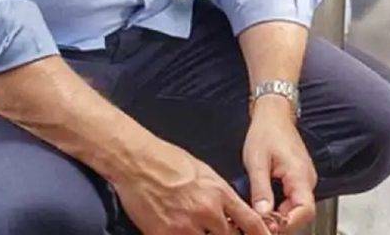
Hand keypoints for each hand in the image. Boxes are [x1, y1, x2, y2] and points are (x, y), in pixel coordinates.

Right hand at [112, 136, 269, 234]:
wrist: (138, 162)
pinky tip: (178, 230)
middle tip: (219, 229)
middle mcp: (207, 212)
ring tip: (194, 226)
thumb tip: (230, 211)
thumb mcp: (204, 172)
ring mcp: (186, 227)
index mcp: (219, 193)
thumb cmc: (169, 161)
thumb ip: (220, 194)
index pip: (251, 223)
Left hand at [243, 96, 316, 233]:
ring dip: (279, 216)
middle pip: (300, 214)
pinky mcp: (297, 180)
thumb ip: (260, 190)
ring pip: (296, 209)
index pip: (305, 211)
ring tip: (259, 217)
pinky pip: (292, 200)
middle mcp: (307, 180)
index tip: (270, 228)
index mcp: (300, 175)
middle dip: (280, 223)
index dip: (288, 224)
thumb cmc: (266, 132)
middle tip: (259, 225)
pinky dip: (279, 208)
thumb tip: (262, 215)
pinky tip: (264, 207)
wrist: (273, 114)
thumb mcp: (257, 162)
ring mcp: (304, 180)